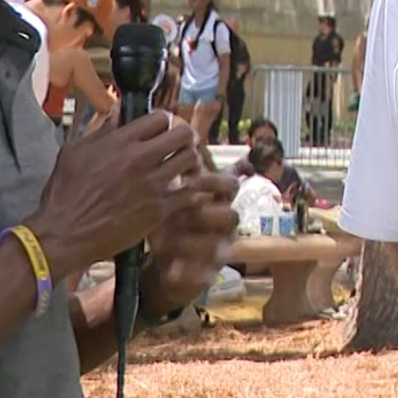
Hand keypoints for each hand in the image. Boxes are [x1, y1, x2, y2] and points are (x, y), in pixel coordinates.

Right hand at [26, 110, 202, 275]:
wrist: (64, 233)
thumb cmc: (64, 193)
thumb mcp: (74, 152)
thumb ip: (101, 130)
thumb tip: (117, 112)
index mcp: (120, 142)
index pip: (160, 117)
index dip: (163, 122)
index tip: (160, 131)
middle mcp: (141, 159)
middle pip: (183, 134)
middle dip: (184, 137)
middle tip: (180, 146)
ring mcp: (153, 185)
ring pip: (191, 160)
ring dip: (190, 161)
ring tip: (183, 168)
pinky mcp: (159, 210)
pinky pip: (190, 194)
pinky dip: (191, 192)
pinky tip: (183, 193)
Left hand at [142, 170, 240, 314]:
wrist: (165, 259)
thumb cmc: (170, 217)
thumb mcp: (172, 192)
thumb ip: (177, 164)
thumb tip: (177, 122)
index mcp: (217, 200)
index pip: (230, 185)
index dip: (214, 181)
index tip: (189, 178)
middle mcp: (224, 224)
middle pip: (232, 215)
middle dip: (208, 213)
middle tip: (185, 211)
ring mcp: (219, 250)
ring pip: (220, 247)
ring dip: (193, 243)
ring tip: (165, 243)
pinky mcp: (208, 273)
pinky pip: (205, 275)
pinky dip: (187, 273)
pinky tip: (169, 271)